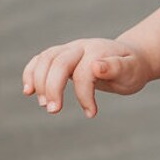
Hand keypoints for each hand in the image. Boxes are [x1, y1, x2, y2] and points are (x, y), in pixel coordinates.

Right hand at [21, 37, 150, 117]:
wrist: (129, 60)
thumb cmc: (131, 69)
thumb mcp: (132, 71)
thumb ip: (116, 67)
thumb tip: (96, 66)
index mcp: (99, 50)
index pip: (83, 72)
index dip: (84, 95)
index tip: (91, 113)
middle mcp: (80, 47)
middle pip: (58, 62)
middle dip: (52, 87)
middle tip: (54, 111)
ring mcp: (69, 49)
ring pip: (45, 59)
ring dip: (39, 82)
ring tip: (44, 105)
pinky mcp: (61, 56)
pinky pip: (40, 60)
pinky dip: (30, 73)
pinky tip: (28, 91)